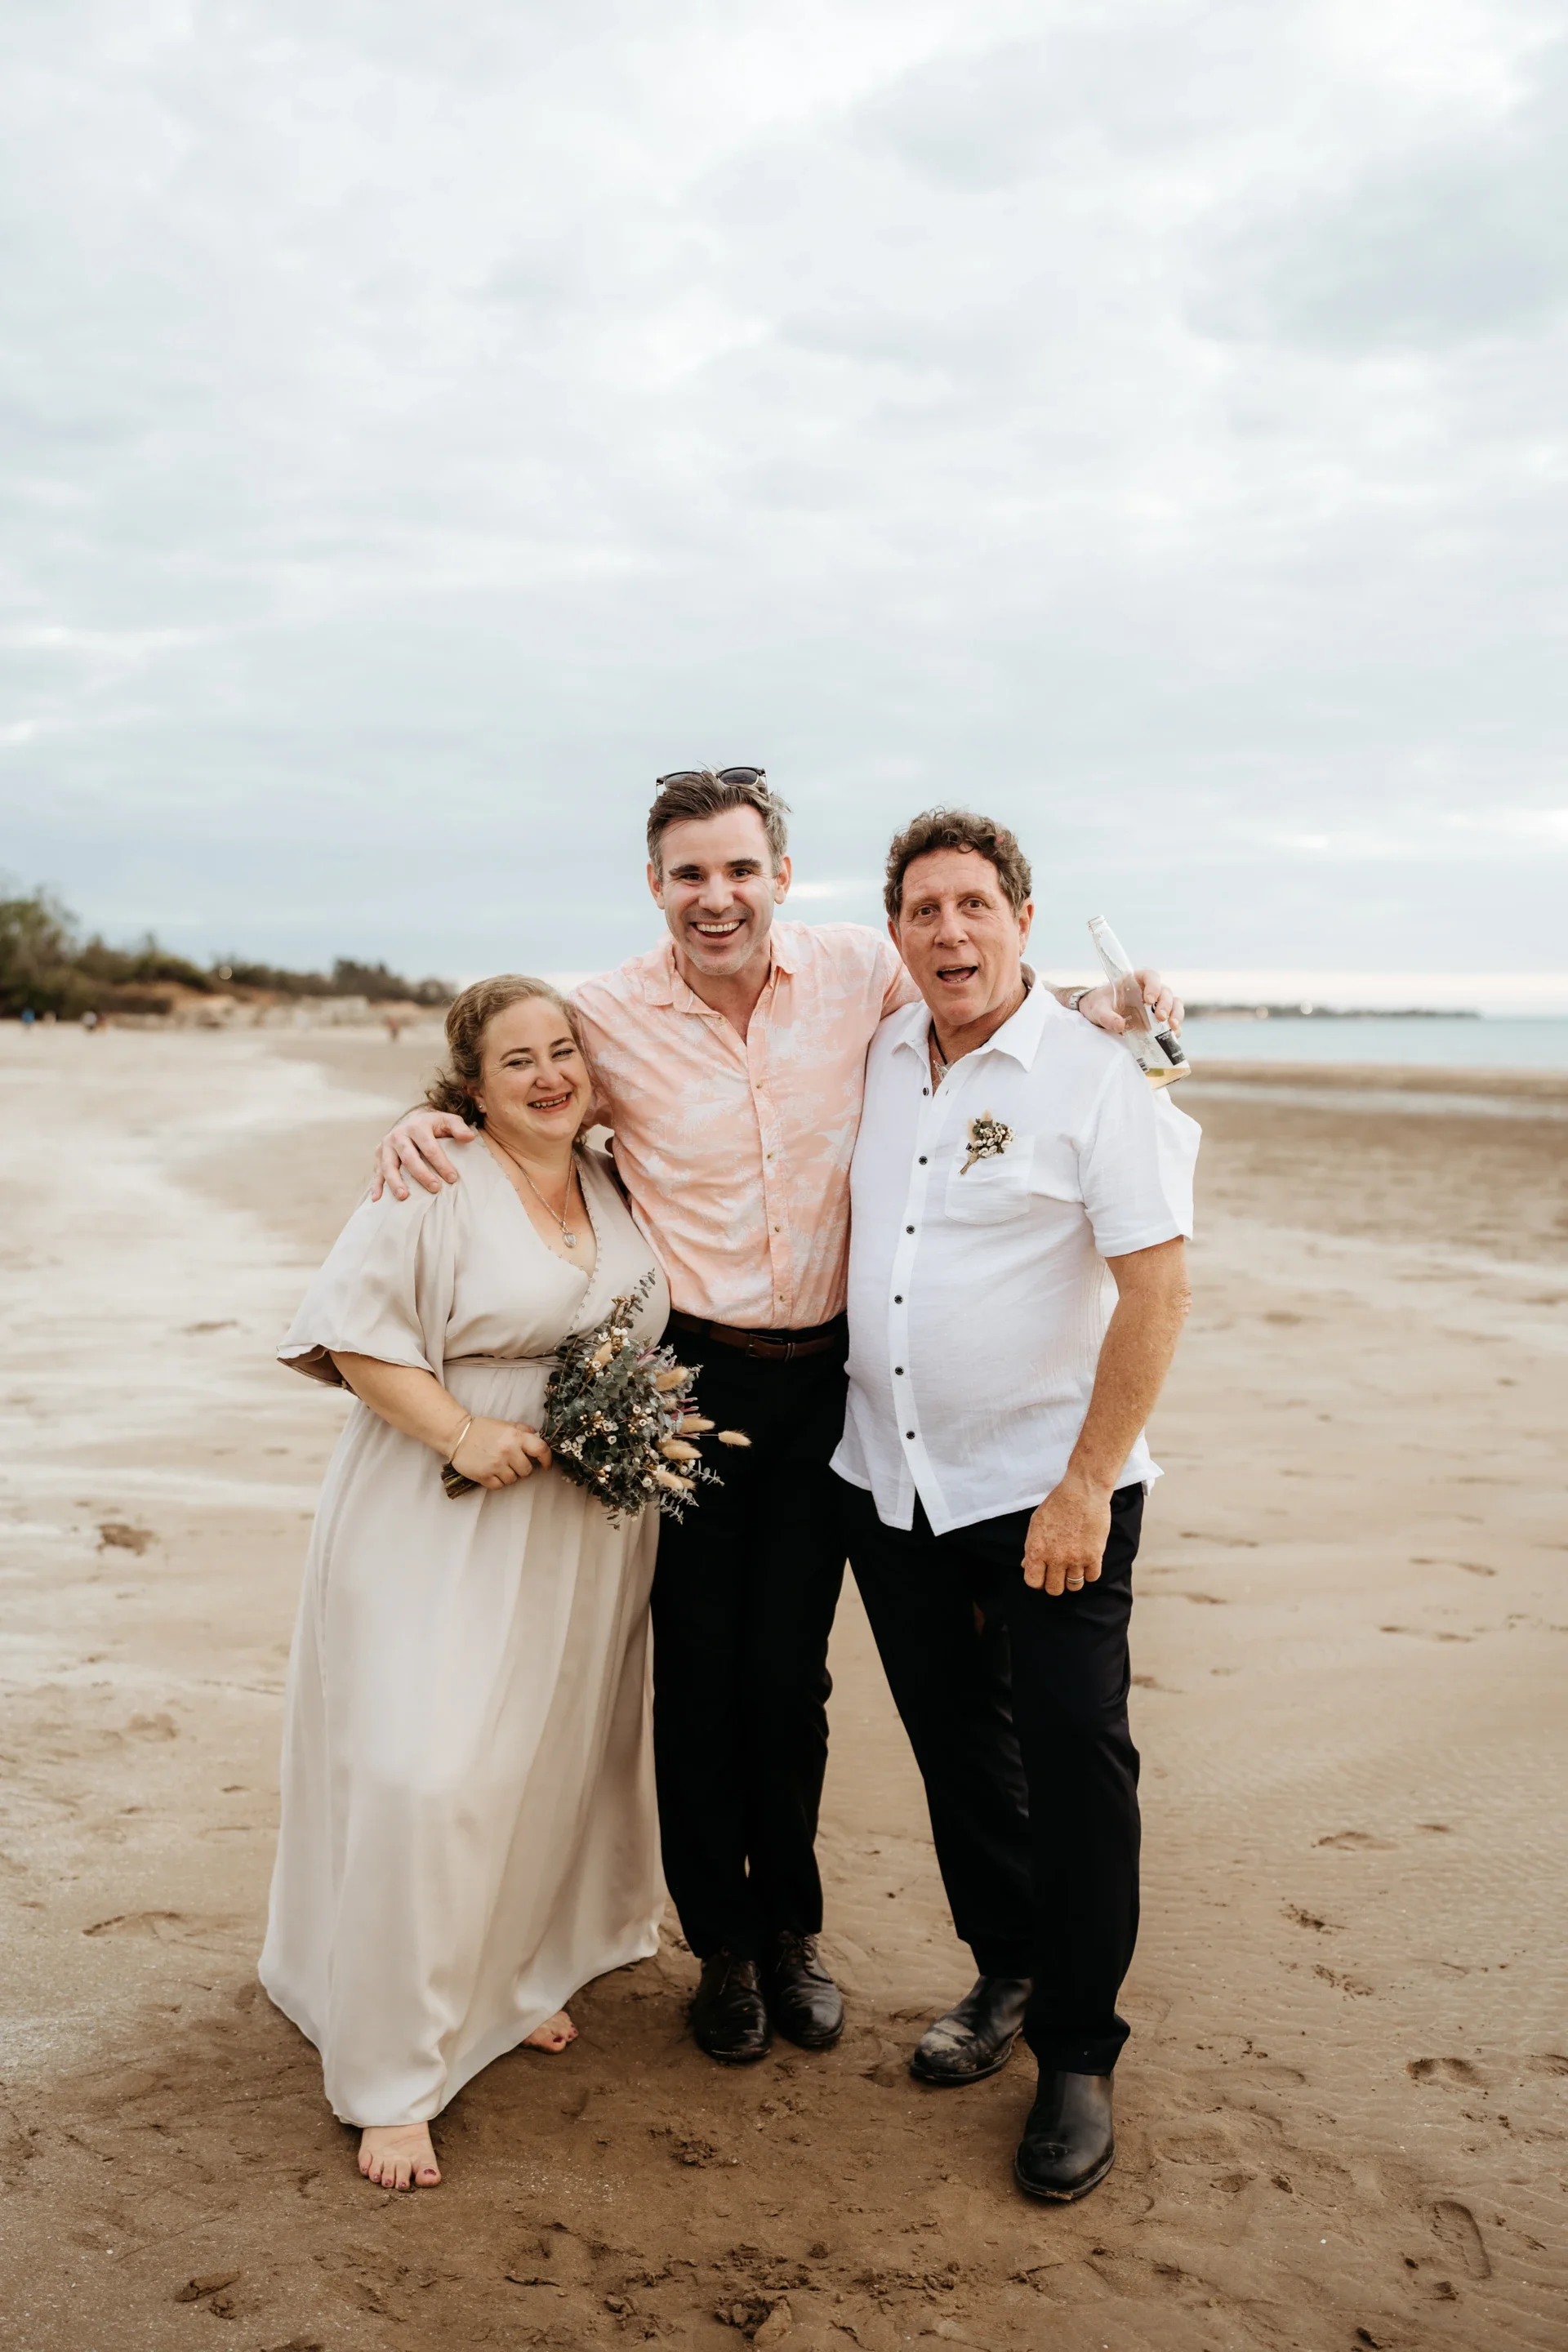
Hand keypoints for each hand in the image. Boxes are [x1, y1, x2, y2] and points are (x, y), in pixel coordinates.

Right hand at [372, 1110, 478, 1201]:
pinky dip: (376, 1186)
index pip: (429, 1147)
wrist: (411, 1120)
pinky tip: (378, 1200)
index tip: (453, 1178)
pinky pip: (376, 1172)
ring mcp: (386, 1146)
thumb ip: (458, 1128)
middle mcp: (398, 1135)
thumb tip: (470, 1137)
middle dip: (422, 1174)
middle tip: (435, 1189)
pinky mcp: (378, 1155)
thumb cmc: (433, 1125)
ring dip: (395, 1182)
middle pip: (409, 1157)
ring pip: (388, 1165)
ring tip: (404, 1197)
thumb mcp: (447, 1121)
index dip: (441, 1163)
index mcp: (416, 1126)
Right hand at [448, 1417, 551, 1488]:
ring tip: (499, 1465)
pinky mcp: (484, 1476)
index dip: (547, 1459)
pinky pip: (499, 1485)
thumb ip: (522, 1430)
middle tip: (513, 1463)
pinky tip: (491, 1471)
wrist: (457, 1434)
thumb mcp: (505, 1425)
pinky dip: (497, 1481)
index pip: (541, 1449)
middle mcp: (508, 1451)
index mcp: (515, 1437)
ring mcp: (496, 1465)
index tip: (545, 1465)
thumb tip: (537, 1436)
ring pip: (513, 1480)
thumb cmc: (482, 1429)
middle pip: (527, 1470)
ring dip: (509, 1475)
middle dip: (522, 1468)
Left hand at [1022, 1473, 1111, 1595]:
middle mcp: (1055, 1558)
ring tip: (1073, 1567)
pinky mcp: (1094, 1555)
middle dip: (1055, 1583)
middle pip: (1054, 1589)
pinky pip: (1092, 1577)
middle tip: (1058, 1572)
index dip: (1037, 1581)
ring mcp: (1075, 1558)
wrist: (1083, 1492)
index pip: (1033, 1582)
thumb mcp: (1036, 1524)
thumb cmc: (1057, 1505)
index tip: (1042, 1574)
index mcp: (1037, 1550)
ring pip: (1074, 1586)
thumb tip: (1026, 1565)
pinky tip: (1086, 1562)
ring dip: (1072, 1579)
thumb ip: (1031, 1547)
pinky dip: (1089, 1573)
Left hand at [1077, 969, 1182, 1037]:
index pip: (1151, 976)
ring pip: (1174, 1004)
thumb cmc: (1098, 1005)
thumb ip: (1106, 1016)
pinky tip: (1172, 1036)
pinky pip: (1171, 1020)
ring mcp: (1156, 1004)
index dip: (1153, 986)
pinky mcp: (1158, 1019)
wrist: (1099, 1015)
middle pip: (1165, 992)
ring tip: (1172, 1028)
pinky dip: (1174, 1028)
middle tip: (1160, 1017)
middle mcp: (1149, 990)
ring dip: (1176, 1015)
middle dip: (1166, 1004)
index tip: (1149, 999)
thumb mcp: (1097, 1010)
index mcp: (1135, 980)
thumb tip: (1120, 1025)